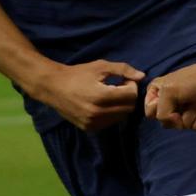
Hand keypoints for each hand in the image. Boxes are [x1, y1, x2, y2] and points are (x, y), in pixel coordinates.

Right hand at [30, 59, 144, 131]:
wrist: (52, 87)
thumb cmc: (78, 74)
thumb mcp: (101, 66)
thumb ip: (123, 70)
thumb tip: (142, 76)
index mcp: (101, 96)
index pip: (132, 95)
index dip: (131, 86)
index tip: (122, 80)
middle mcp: (98, 113)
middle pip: (129, 108)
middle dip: (127, 96)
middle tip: (117, 88)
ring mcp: (93, 123)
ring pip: (121, 117)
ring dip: (121, 106)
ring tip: (109, 96)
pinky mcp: (89, 128)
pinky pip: (110, 122)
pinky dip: (111, 114)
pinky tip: (101, 104)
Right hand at [144, 57, 195, 131]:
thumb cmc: (192, 80)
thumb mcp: (168, 91)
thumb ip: (161, 112)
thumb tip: (176, 125)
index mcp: (157, 93)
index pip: (149, 113)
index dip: (158, 108)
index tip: (168, 96)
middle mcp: (169, 104)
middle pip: (165, 122)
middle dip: (176, 112)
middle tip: (185, 98)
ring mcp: (183, 113)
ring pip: (181, 126)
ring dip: (191, 113)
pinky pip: (195, 127)